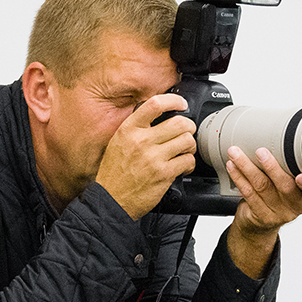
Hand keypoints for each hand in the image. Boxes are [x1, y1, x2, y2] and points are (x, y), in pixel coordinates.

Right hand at [96, 94, 198, 219]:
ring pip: (187, 141)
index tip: (181, 104)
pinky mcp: (164, 174)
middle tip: (187, 133)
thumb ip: (136, 129)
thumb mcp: (118, 143)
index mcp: (128, 130)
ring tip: (184, 152)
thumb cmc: (113, 174)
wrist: (111, 201)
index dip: (174, 101)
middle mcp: (141, 141)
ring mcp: (153, 158)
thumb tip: (158, 117)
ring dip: (190, 146)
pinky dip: (189, 164)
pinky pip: (188, 161)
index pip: (155, 104)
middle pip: (179, 123)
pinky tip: (182, 167)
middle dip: (189, 128)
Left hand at [225, 145, 301, 274]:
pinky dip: (239, 177)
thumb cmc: (279, 193)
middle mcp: (295, 206)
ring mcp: (278, 213)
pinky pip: (248, 194)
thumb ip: (291, 165)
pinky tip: (233, 166)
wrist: (261, 223)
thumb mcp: (291, 181)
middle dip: (272, 167)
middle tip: (261, 152)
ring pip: (262, 187)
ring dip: (248, 167)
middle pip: (285, 186)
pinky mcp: (261, 216)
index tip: (301, 176)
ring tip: (236, 153)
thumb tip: (280, 133)